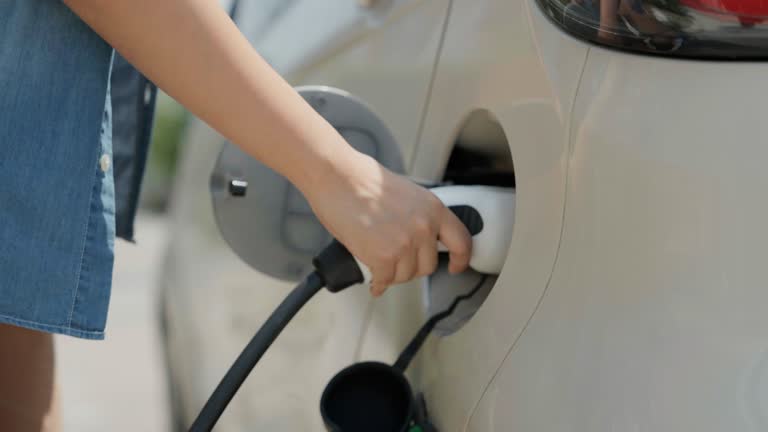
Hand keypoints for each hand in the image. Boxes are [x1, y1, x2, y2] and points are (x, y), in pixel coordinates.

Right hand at [301, 150, 471, 295]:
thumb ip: (419, 216)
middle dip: (411, 267)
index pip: (461, 242)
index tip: (455, 267)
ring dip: (392, 274)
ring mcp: (405, 243)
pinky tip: (374, 282)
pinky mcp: (383, 256)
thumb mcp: (406, 194)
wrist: (338, 177)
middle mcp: (424, 227)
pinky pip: (384, 280)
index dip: (461, 260)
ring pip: (405, 276)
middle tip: (395, 260)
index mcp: (433, 209)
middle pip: (428, 266)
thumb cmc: (362, 180)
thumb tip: (419, 240)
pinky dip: (378, 283)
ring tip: (379, 263)